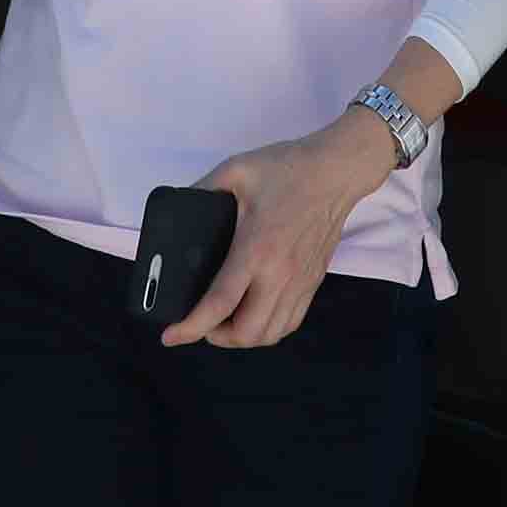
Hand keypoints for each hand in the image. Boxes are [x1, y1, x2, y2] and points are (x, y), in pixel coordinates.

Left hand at [167, 113, 396, 349]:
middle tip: (200, 321)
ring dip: (243, 337)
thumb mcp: (236, 171)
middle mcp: (280, 273)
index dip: (191, 326)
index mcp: (255, 248)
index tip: (170, 336)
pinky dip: (268, 329)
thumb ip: (203, 188)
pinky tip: (255, 315)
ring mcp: (300, 281)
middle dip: (216, 336)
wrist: (337, 171)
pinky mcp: (313, 282)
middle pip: (247, 332)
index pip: (220, 303)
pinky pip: (291, 322)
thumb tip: (181, 204)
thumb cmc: (290, 169)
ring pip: (271, 334)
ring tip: (225, 322)